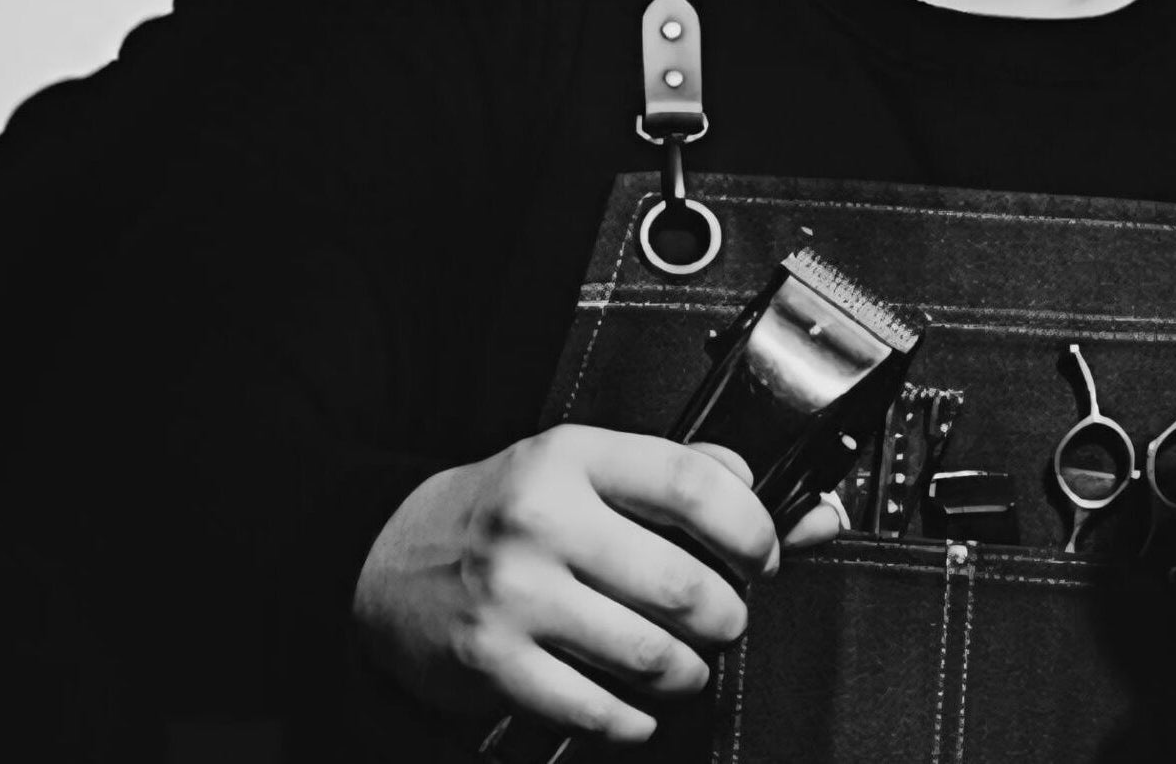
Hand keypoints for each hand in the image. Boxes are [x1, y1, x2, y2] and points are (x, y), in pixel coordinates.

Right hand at [352, 425, 840, 745]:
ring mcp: (515, 595)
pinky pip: (598, 708)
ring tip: (686, 663)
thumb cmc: (504, 514)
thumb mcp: (583, 467)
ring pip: (650, 654)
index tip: (764, 554)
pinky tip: (638, 703)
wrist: (388, 560)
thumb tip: (786, 506)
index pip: (692, 484)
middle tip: (724, 620)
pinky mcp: (495, 662)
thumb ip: (679, 475)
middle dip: (727, 617)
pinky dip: (636, 717)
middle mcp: (542, 520)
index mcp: (572, 458)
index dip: (750, 528)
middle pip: (682, 584)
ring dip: (690, 671)